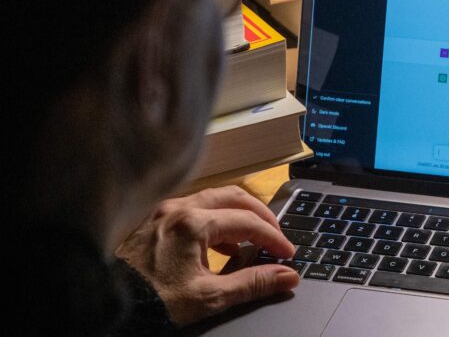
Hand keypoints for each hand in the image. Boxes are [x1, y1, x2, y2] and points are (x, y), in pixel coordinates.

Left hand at [116, 185, 298, 325]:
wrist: (105, 306)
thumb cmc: (152, 301)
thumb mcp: (209, 297)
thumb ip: (253, 284)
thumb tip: (286, 277)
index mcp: (193, 223)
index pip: (248, 222)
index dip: (274, 238)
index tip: (287, 254)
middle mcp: (179, 208)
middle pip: (235, 197)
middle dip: (260, 216)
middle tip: (276, 237)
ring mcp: (165, 211)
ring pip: (215, 200)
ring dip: (238, 216)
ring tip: (252, 241)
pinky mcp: (156, 220)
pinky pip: (196, 208)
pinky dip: (217, 220)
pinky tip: (221, 245)